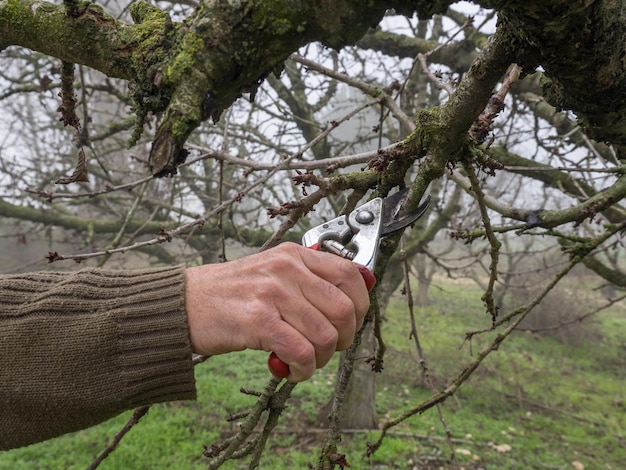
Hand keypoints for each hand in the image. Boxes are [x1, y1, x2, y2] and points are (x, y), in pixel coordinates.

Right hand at [184, 242, 369, 381]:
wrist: (184, 303)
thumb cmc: (231, 293)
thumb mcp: (273, 272)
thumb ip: (308, 281)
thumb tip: (353, 300)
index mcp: (294, 254)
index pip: (349, 274)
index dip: (361, 304)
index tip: (352, 323)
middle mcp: (287, 268)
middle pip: (344, 309)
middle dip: (344, 337)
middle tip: (329, 348)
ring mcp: (272, 292)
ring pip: (325, 335)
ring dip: (321, 358)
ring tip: (304, 362)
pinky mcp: (257, 320)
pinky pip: (301, 351)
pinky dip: (303, 369)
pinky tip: (291, 371)